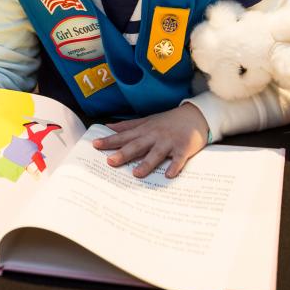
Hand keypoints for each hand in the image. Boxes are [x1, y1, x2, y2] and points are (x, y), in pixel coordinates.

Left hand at [92, 104, 208, 178]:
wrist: (194, 115)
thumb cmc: (168, 120)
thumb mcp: (147, 120)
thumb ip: (128, 125)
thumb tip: (108, 127)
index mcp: (145, 130)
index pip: (124, 136)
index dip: (110, 140)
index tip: (95, 145)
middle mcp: (155, 135)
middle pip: (137, 145)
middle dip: (124, 153)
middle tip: (110, 161)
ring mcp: (169, 142)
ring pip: (156, 153)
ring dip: (147, 163)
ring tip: (136, 174)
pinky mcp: (184, 148)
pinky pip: (179, 159)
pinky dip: (175, 166)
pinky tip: (169, 175)